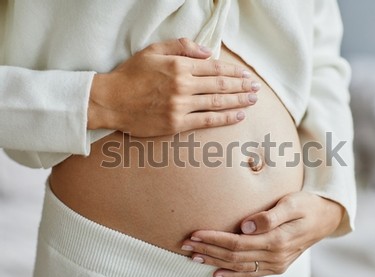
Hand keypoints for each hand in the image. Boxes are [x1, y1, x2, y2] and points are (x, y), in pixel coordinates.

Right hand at [88, 38, 259, 136]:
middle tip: (256, 88)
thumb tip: (208, 52)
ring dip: (239, 101)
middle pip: (221, 84)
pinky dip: (225, 118)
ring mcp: (181, 105)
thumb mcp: (153, 51)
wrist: (110, 101)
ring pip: (218, 102)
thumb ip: (181, 47)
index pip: (215, 67)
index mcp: (179, 65)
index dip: (234, 71)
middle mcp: (183, 85)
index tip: (246, 75)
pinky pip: (207, 120)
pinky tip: (238, 116)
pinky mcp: (177, 123)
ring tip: (252, 100)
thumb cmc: (131, 75)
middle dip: (242, 86)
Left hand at [181, 191, 343, 276]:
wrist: (326, 218)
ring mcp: (276, 264)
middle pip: (233, 256)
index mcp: (277, 240)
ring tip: (193, 256)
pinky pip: (250, 274)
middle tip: (185, 244)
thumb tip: (245, 226)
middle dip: (208, 250)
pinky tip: (216, 274)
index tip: (194, 234)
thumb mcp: (292, 203)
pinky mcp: (277, 266)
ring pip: (238, 266)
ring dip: (214, 262)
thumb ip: (269, 216)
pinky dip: (231, 275)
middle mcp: (275, 257)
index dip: (213, 239)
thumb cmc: (307, 205)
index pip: (236, 243)